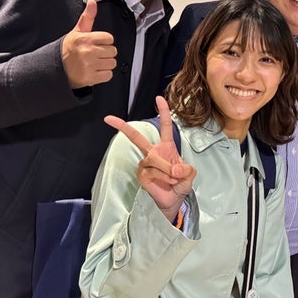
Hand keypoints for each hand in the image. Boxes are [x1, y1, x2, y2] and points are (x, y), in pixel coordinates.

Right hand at [62, 0, 117, 88]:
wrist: (56, 68)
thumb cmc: (68, 49)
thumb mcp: (77, 32)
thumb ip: (87, 17)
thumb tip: (92, 2)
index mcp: (85, 39)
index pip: (109, 38)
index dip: (104, 42)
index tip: (97, 44)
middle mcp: (88, 52)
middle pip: (113, 51)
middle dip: (106, 53)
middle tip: (95, 54)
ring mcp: (89, 65)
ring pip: (112, 63)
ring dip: (106, 64)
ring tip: (95, 63)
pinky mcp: (90, 78)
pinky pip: (109, 75)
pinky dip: (104, 75)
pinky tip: (95, 71)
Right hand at [105, 96, 195, 221]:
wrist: (173, 200)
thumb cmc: (180, 183)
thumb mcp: (189, 174)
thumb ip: (186, 170)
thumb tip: (175, 169)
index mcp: (166, 147)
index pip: (165, 126)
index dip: (163, 112)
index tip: (158, 98)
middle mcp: (153, 152)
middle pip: (136, 137)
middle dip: (122, 126)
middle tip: (108, 118)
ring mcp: (145, 163)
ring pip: (154, 159)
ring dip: (168, 169)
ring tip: (174, 178)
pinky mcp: (141, 174)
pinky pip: (151, 172)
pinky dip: (163, 177)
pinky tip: (166, 182)